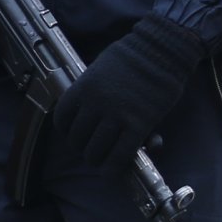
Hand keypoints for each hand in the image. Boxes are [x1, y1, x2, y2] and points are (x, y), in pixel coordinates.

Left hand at [49, 20, 206, 172]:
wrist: (160, 51)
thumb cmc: (131, 57)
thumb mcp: (100, 70)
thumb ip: (94, 94)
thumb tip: (90, 115)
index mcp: (82, 88)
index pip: (62, 119)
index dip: (66, 132)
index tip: (73, 135)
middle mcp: (94, 104)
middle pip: (77, 139)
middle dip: (82, 149)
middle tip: (90, 151)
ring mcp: (116, 116)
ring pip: (96, 151)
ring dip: (97, 160)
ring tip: (102, 161)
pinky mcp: (138, 125)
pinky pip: (120, 155)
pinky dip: (115, 167)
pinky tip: (114, 170)